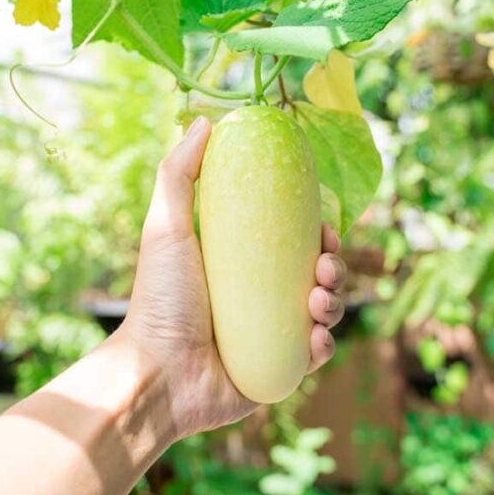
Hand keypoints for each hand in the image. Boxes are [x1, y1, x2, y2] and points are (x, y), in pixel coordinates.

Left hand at [114, 116, 346, 437]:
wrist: (157, 372)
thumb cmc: (158, 300)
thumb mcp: (166, 226)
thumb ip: (179, 173)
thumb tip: (205, 121)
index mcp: (240, 267)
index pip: (292, 243)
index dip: (317, 233)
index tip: (325, 227)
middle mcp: (258, 300)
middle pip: (317, 275)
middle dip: (335, 266)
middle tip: (325, 265)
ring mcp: (270, 337)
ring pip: (325, 313)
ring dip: (336, 301)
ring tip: (319, 300)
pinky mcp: (276, 372)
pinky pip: (315, 355)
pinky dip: (324, 344)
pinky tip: (316, 337)